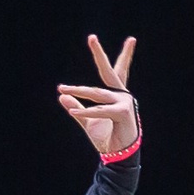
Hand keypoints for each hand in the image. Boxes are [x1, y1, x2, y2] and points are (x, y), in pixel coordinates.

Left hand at [58, 34, 139, 157]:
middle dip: (99, 54)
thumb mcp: (88, 121)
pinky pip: (98, 110)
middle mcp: (122, 96)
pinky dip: (85, 111)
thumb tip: (62, 96)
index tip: (131, 39)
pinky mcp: (123, 113)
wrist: (118, 157)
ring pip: (96, 93)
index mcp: (116, 95)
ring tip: (63, 89)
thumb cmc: (107, 138)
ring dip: (78, 91)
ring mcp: (124, 103)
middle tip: (92, 37)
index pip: (118, 71)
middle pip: (109, 71)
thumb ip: (77, 108)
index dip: (125, 55)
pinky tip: (73, 111)